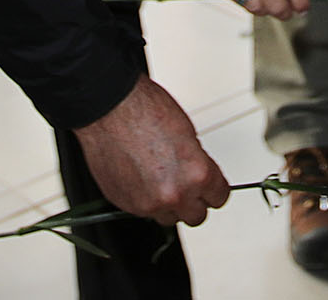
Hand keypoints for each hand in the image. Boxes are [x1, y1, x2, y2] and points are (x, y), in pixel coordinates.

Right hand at [72, 74, 230, 226]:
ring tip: (159, 179)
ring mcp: (149, 204)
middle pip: (196, 216)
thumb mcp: (188, 134)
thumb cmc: (145, 112)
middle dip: (193, 201)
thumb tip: (199, 178)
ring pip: (169, 217)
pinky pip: (145, 212)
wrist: (109, 110)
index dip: (214, 189)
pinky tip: (141, 177)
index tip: (210, 186)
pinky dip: (146, 199)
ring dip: (168, 204)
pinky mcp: (126, 205)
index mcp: (196, 174)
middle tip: (186, 184)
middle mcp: (174, 195)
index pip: (219, 198)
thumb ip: (196, 164)